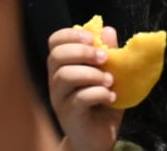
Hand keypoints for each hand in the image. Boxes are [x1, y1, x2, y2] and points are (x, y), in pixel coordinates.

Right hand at [47, 25, 123, 150]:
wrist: (99, 137)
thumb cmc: (103, 102)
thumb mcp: (110, 73)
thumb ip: (108, 53)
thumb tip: (108, 30)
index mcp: (65, 65)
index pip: (55, 42)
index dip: (71, 35)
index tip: (93, 38)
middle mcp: (56, 81)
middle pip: (56, 56)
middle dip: (82, 52)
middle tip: (105, 58)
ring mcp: (59, 99)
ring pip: (65, 76)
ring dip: (92, 74)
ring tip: (110, 81)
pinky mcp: (68, 115)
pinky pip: (79, 98)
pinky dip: (98, 93)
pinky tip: (111, 97)